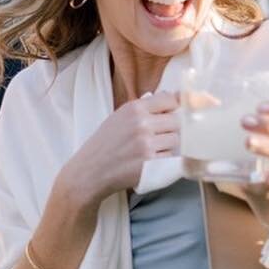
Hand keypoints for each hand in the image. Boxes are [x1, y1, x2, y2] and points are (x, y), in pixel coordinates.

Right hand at [61, 91, 181, 209]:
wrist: (90, 171)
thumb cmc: (105, 144)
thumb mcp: (120, 117)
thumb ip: (146, 107)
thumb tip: (178, 97)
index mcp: (134, 108)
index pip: (169, 100)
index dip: (172, 109)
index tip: (166, 116)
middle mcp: (141, 124)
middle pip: (176, 122)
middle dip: (169, 130)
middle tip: (156, 138)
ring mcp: (147, 144)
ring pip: (175, 140)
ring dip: (168, 146)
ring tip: (151, 151)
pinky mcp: (150, 163)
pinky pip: (171, 157)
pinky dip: (164, 160)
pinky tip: (149, 161)